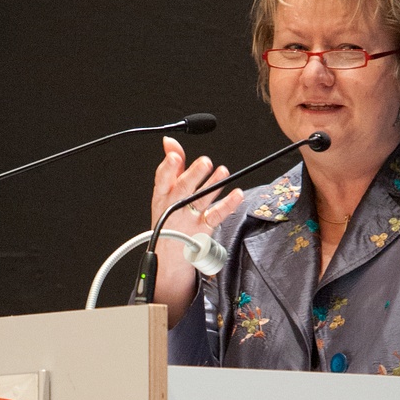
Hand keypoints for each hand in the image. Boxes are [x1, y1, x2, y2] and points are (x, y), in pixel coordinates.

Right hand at [151, 137, 243, 324]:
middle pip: (183, 189)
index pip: (162, 179)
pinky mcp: (203, 230)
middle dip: (194, 175)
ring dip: (213, 185)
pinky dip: (228, 205)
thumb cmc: (168, 220)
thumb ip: (172, 167)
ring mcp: (188, 219)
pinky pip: (216, 215)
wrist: (168, 258)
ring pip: (200, 200)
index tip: (174, 156)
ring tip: (223, 171)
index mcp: (162, 196)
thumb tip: (170, 141)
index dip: (168, 168)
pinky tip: (237, 194)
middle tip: (205, 162)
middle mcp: (174, 207)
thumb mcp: (164, 194)